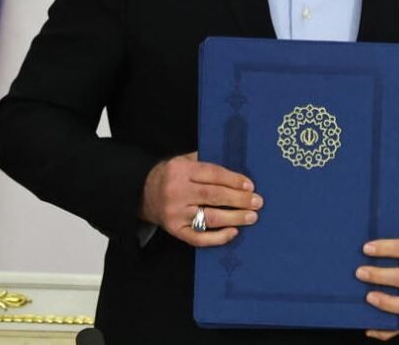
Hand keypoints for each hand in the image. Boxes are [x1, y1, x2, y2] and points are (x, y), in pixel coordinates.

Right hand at [139, 152, 260, 246]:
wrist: (141, 193)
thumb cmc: (172, 175)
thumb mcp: (185, 160)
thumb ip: (207, 162)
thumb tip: (239, 170)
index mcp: (181, 170)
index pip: (213, 174)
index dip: (234, 180)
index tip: (251, 186)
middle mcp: (176, 191)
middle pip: (213, 196)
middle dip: (239, 199)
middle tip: (258, 202)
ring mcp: (174, 213)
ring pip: (209, 217)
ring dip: (234, 218)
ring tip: (252, 217)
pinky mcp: (174, 230)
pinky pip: (198, 238)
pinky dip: (217, 237)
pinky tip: (233, 232)